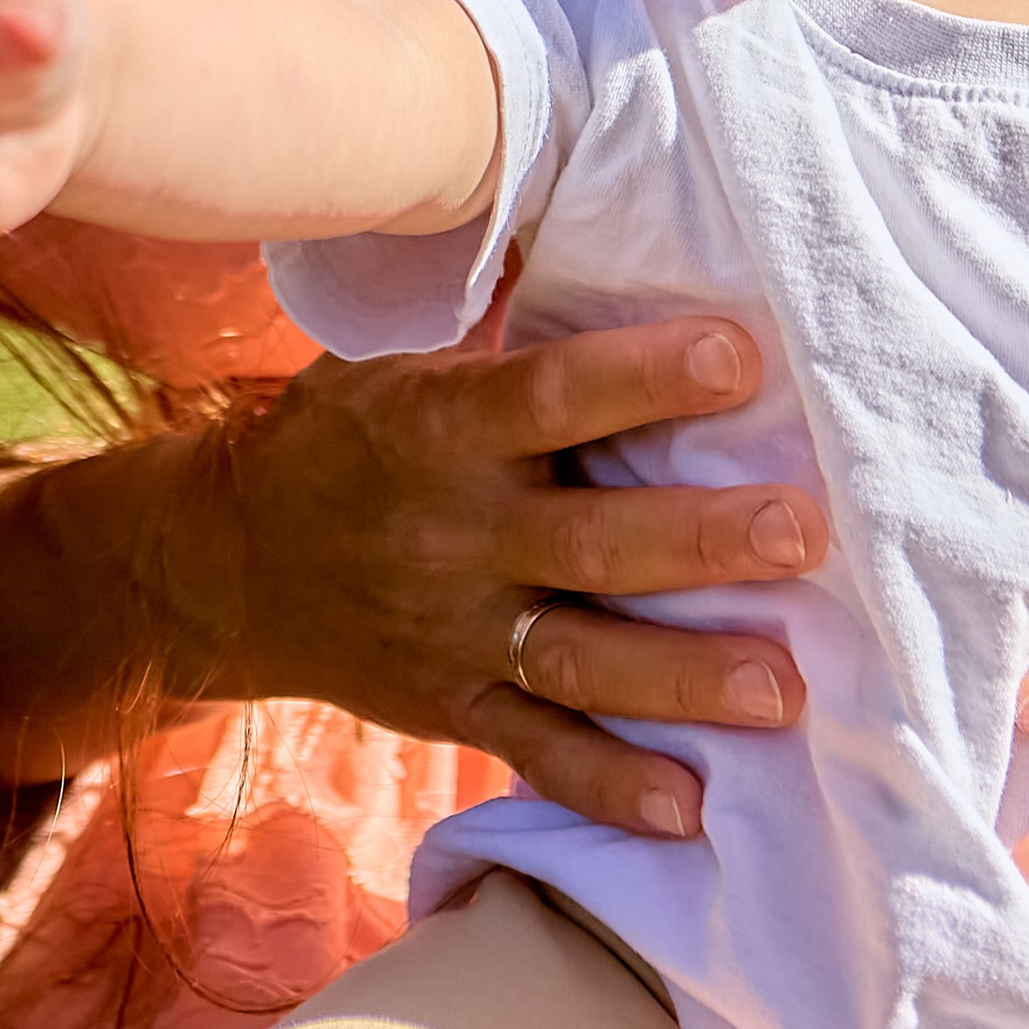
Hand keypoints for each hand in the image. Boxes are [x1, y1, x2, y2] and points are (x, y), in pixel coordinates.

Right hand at [179, 314, 831, 838]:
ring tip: (783, 686)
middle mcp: (453, 535)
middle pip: (589, 542)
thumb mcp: (397, 358)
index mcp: (440, 429)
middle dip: (699, 540)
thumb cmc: (341, 434)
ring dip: (682, 678)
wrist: (227, 560)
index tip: (740, 355)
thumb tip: (584, 219)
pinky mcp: (452, 709)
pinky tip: (690, 810)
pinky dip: (608, 788)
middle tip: (800, 531)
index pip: (551, 397)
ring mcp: (453, 633)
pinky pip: (534, 754)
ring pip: (578, 661)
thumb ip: (497, 325)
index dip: (642, 376)